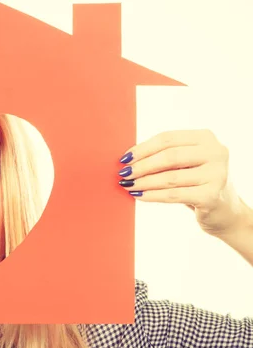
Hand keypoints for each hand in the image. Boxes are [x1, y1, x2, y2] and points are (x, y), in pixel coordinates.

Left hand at [117, 129, 246, 236]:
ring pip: (170, 177)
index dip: (142, 148)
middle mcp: (216, 152)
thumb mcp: (184, 163)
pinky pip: (174, 195)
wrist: (224, 209)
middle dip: (142, 166)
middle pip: (169, 156)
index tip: (124, 158)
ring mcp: (216, 174)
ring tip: (128, 185)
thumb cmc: (195, 181)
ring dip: (144, 182)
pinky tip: (139, 196)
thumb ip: (164, 156)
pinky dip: (153, 195)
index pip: (168, 139)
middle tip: (123, 173)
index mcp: (205, 138)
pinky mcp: (211, 196)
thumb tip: (127, 159)